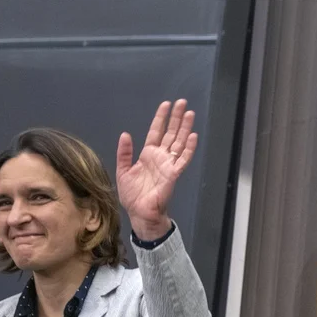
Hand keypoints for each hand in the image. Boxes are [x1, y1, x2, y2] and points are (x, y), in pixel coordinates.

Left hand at [116, 99, 197, 239]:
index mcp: (148, 155)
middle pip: (170, 133)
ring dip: (185, 128)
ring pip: (179, 142)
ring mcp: (168, 165)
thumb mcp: (123, 171)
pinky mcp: (173, 174)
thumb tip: (126, 134)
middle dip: (177, 118)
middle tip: (183, 103)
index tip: (166, 105)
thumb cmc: (132, 196)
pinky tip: (193, 136)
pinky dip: (188, 148)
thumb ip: (124, 153)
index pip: (156, 131)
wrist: (140, 213)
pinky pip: (182, 159)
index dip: (161, 118)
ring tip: (190, 114)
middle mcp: (160, 157)